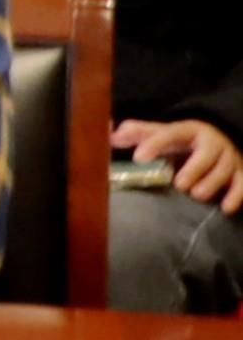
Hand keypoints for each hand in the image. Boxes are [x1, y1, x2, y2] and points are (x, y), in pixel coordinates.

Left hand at [119, 118, 242, 210]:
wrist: (219, 141)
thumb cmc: (183, 142)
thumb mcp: (162, 134)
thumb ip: (138, 134)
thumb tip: (110, 132)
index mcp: (189, 131)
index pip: (171, 133)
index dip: (155, 143)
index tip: (138, 157)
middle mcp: (212, 143)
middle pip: (207, 153)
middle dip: (194, 168)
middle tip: (179, 183)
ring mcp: (229, 159)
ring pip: (225, 170)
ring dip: (211, 183)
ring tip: (196, 195)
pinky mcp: (241, 174)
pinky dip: (237, 195)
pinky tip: (225, 208)